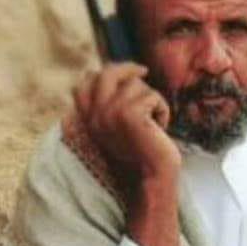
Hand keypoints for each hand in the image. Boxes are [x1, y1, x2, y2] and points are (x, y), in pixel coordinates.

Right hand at [73, 62, 180, 177]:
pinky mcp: (129, 114)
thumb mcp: (121, 127)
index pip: (83, 85)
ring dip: (152, 100)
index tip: (122, 74)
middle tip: (144, 71)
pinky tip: (161, 128)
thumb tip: (117, 72)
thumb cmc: (143, 153)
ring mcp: (110, 114)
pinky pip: (153, 96)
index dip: (102, 73)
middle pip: (106, 74)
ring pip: (137, 85)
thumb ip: (113, 105)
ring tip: (153, 122)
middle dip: (127, 68)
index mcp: (90, 121)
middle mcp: (96, 116)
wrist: (154, 177)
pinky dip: (163, 110)